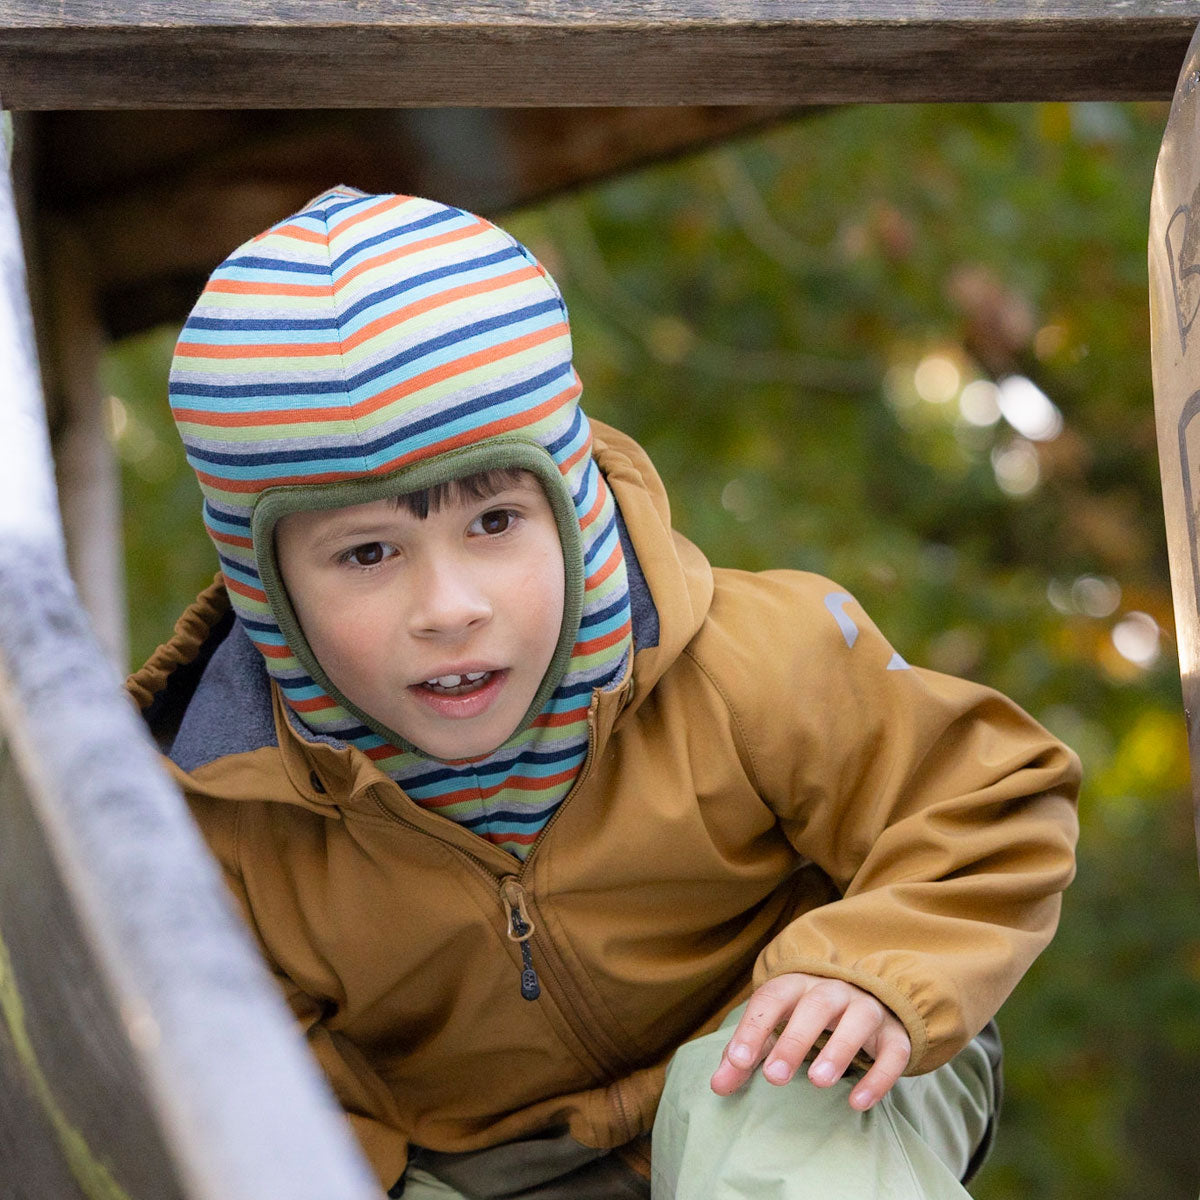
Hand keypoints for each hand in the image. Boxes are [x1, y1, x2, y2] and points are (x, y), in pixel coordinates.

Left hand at [709, 973, 910, 1109]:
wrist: (866, 999)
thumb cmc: (806, 1019)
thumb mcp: (775, 1029)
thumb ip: (746, 1056)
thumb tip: (717, 1087)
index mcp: (797, 985)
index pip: (772, 997)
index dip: (754, 1027)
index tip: (738, 1062)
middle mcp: (833, 990)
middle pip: (815, 1005)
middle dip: (793, 1040)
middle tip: (774, 1078)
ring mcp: (867, 1008)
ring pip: (858, 1019)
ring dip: (838, 1049)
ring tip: (817, 1082)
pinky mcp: (895, 1034)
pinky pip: (893, 1051)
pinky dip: (879, 1077)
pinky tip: (857, 1103)